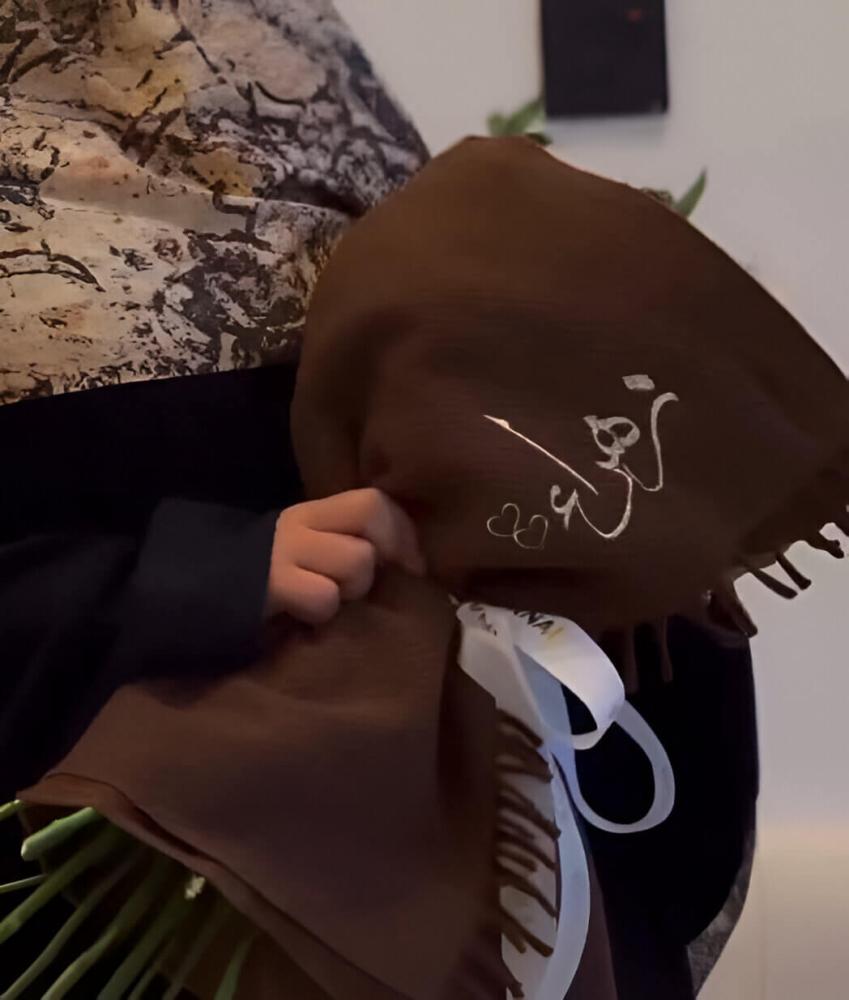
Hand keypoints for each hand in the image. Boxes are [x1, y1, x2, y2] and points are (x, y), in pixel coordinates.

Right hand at [266, 488, 425, 624]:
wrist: (194, 594)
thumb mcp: (307, 552)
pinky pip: (323, 597)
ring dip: (352, 589)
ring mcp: (284, 550)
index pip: (376, 500)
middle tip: (367, 584)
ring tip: (328, 599)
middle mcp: (301, 522)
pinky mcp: (269, 583)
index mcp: (314, 512)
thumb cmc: (265, 582)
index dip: (402, 531)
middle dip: (383, 554)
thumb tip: (407, 563)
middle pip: (371, 515)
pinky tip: (303, 617)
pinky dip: (322, 613)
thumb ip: (346, 544)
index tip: (410, 566)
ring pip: (356, 560)